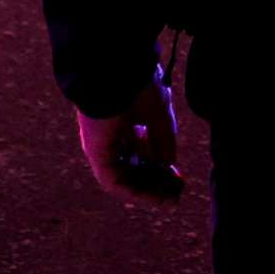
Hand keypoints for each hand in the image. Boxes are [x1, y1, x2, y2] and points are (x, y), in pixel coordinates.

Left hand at [75, 78, 181, 204]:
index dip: (161, 165)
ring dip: (145, 192)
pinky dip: (132, 191)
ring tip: (167, 202)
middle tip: (175, 196)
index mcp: (124, 121)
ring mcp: (102, 145)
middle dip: (155, 182)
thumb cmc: (137, 85)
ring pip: (123, 177)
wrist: (115, 71)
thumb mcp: (159, 114)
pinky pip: (112, 180)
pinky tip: (152, 197)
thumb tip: (168, 163)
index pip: (142, 150)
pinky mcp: (95, 153)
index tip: (179, 177)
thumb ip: (163, 139)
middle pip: (133, 166)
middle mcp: (111, 135)